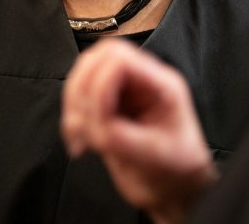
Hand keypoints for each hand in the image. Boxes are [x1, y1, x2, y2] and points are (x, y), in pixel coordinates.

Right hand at [61, 39, 217, 223]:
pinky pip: (78, 98)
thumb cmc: (176, 171)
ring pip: (82, 76)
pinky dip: (71, 118)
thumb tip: (94, 123)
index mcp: (160, 84)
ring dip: (73, 106)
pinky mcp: (106, 107)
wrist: (174, 190)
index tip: (100, 119)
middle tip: (84, 126)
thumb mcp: (155, 156)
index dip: (100, 84)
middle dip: (82, 91)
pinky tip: (80, 144)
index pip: (119, 58)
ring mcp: (122, 93)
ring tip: (81, 139)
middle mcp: (139, 82)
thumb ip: (122, 137)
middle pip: (96, 59)